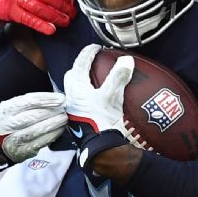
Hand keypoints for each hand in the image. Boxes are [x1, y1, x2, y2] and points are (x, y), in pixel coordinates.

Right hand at [0, 92, 67, 162]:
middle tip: (64, 109)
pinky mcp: (22, 152)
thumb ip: (30, 103)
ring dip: (53, 124)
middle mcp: (7, 125)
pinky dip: (51, 135)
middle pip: (32, 117)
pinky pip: (39, 143)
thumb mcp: (12, 107)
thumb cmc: (9, 121)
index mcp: (5, 110)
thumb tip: (55, 99)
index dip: (46, 99)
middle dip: (51, 112)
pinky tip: (59, 130)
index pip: (27, 101)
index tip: (60, 98)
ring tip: (64, 118)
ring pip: (36, 131)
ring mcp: (14, 140)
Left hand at [64, 45, 134, 172]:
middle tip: (91, 63)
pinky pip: (80, 102)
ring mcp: (73, 110)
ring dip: (82, 82)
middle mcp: (71, 98)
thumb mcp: (112, 96)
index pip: (80, 64)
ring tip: (94, 80)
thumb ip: (118, 77)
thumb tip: (126, 60)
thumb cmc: (102, 122)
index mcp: (76, 89)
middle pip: (71, 77)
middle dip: (79, 67)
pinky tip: (96, 100)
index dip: (88, 53)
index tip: (96, 47)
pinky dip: (87, 96)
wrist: (100, 149)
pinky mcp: (78, 120)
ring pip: (74, 90)